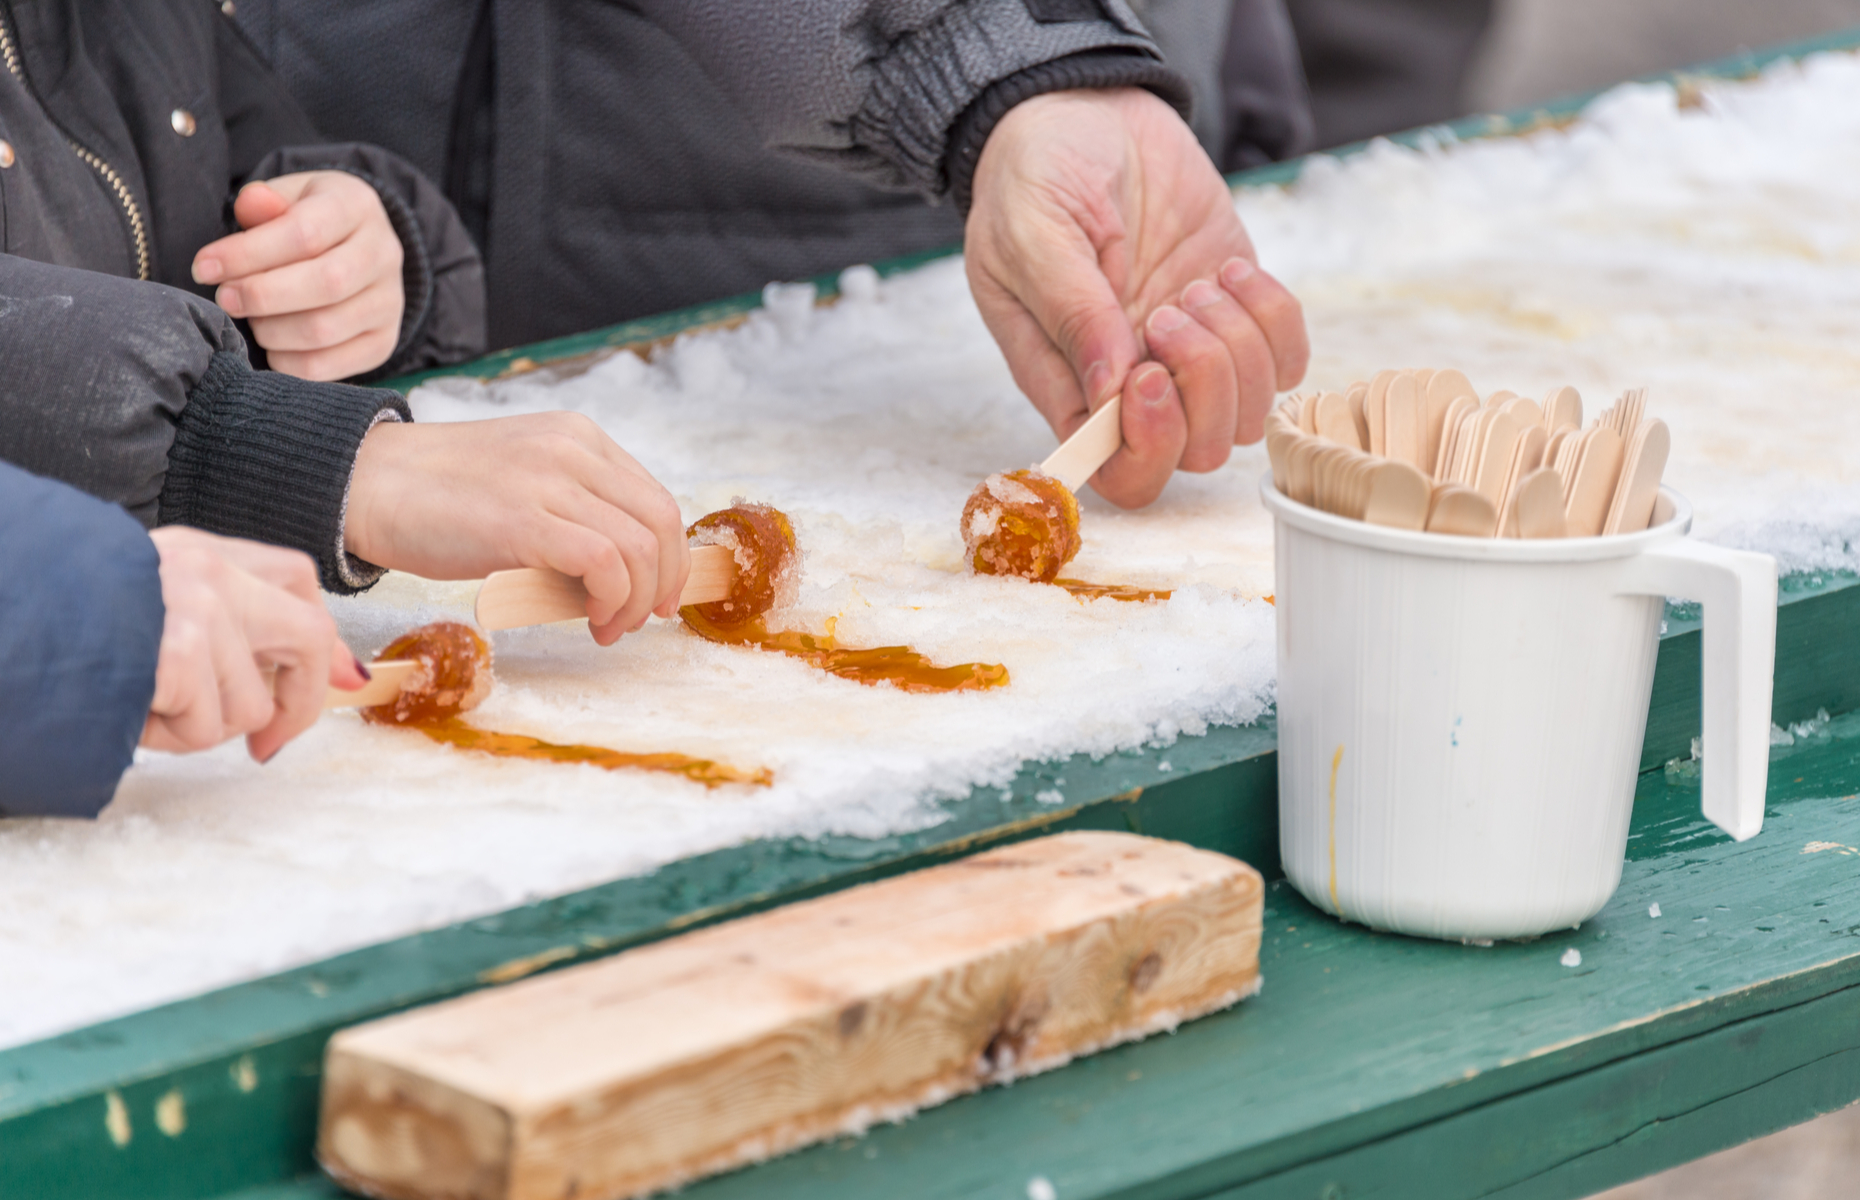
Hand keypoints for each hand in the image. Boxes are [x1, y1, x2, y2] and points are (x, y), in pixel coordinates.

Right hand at [143, 527, 366, 761]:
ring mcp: (200, 608)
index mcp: (195, 550)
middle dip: (299, 702)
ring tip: (143, 707)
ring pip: (251, 705)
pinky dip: (162, 737)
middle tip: (265, 746)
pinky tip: (126, 712)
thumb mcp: (133, 597)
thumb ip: (212, 621)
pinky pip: (202, 729)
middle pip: (310, 636)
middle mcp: (208, 570)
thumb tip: (306, 676)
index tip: (344, 679)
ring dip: (197, 728)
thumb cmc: (55, 621)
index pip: (293, 579)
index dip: (324, 637)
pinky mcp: (179, 652)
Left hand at [192, 171, 405, 381]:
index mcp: (358, 207)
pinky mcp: (383, 342)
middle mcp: (384, 255)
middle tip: (225, 298)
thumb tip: (252, 205)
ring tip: (251, 319)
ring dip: (271, 330)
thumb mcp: (288, 197)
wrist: (358, 249)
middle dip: (262, 295)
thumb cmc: (308, 221)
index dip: (248, 254)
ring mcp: (390, 304)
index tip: (203, 268)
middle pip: (325, 284)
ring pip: (325, 329)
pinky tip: (271, 345)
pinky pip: (329, 367)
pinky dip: (287, 362)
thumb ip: (265, 202)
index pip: (305, 234)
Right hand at [343, 414, 690, 644]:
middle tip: (640, 620)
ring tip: (606, 626)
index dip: (669, 556)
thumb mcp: (523, 489)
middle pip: (661, 521)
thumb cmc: (437, 499)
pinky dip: (612, 599)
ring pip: (641, 546)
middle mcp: (574, 450)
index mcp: (579, 438)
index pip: (654, 499)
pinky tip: (589, 619)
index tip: (658, 596)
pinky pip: (605, 562)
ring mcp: (551, 480)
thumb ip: (573, 516)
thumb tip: (620, 581)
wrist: (364, 484)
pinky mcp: (525, 518)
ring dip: (636, 601)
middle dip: (664, 582)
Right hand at [964, 87, 1309, 507]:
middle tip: (1172, 308)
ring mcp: (1190, 352)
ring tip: (1198, 285)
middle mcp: (1131, 383)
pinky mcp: (1237, 313)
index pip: (1118, 471)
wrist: (1083, 112)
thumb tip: (1111, 389)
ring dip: (1238, 349)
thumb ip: (1070, 312)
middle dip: (1204, 387)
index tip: (1146, 372)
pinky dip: (1274, 319)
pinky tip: (1231, 273)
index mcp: (1068, 382)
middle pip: (1195, 451)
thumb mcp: (1032, 232)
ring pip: (1247, 413)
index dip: (1147, 445)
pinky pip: (1287, 359)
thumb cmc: (1036, 174)